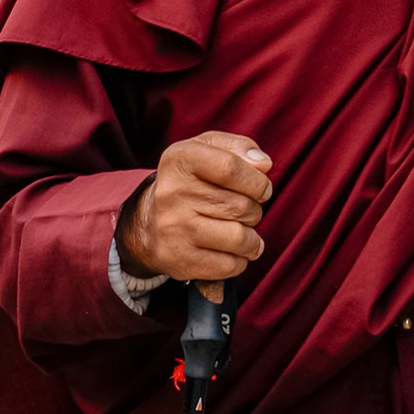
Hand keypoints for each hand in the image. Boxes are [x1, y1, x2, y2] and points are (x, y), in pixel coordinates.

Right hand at [118, 132, 273, 282]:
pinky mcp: (179, 260)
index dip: (257, 182)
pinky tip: (229, 251)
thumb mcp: (208, 150)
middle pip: (241, 206)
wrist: (148, 224)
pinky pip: (230, 265)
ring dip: (251, 239)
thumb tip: (264, 164)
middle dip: (254, 210)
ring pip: (240, 238)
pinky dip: (239, 260)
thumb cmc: (191, 182)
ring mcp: (174, 229)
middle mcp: (172, 193)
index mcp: (180, 160)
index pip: (231, 168)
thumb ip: (240, 148)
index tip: (261, 189)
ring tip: (241, 232)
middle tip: (243, 211)